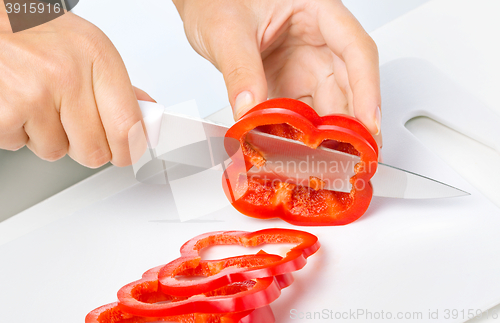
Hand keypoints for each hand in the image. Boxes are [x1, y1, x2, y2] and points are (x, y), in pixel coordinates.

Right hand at [0, 11, 153, 166]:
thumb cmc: (36, 33)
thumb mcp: (88, 47)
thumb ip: (119, 87)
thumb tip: (145, 115)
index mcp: (96, 57)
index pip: (127, 125)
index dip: (129, 149)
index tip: (127, 152)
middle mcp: (67, 75)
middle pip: (95, 150)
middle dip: (87, 146)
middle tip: (77, 125)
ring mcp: (34, 94)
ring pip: (57, 152)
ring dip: (50, 138)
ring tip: (40, 105)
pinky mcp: (4, 112)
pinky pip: (22, 147)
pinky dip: (20, 134)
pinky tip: (20, 106)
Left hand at [174, 0, 380, 143]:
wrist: (202, 5)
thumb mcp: (228, 29)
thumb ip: (240, 68)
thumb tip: (249, 109)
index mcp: (316, 10)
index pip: (355, 50)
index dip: (367, 88)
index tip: (368, 123)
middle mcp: (317, 40)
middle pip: (348, 83)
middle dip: (352, 122)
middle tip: (354, 155)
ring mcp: (303, 64)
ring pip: (328, 102)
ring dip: (328, 132)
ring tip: (328, 159)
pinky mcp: (288, 83)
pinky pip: (302, 111)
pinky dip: (302, 132)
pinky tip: (300, 150)